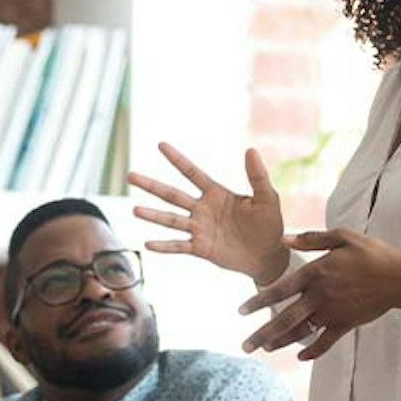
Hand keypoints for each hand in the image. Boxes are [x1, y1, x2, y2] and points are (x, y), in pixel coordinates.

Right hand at [128, 144, 286, 282]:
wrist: (269, 255)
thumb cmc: (269, 223)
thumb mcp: (267, 198)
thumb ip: (257, 176)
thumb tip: (251, 150)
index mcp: (216, 193)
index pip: (192, 173)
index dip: (177, 159)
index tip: (161, 145)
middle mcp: (203, 209)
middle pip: (172, 195)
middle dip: (152, 185)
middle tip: (130, 175)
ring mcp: (200, 229)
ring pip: (171, 220)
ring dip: (153, 215)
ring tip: (135, 210)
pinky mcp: (201, 248)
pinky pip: (179, 246)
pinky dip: (164, 246)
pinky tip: (148, 244)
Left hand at [238, 228, 400, 359]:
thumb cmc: (371, 252)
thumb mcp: (342, 236)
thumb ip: (311, 239)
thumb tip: (283, 238)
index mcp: (315, 273)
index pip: (279, 290)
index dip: (258, 302)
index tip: (241, 312)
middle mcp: (320, 296)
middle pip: (285, 319)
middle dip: (262, 334)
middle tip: (244, 346)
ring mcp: (333, 313)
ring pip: (301, 332)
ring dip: (281, 342)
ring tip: (265, 349)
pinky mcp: (346, 324)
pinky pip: (326, 342)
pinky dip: (313, 351)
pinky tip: (300, 357)